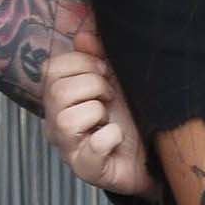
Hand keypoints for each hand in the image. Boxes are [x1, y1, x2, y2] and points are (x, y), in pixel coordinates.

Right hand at [41, 27, 152, 197]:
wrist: (153, 153)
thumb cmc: (129, 117)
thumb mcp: (115, 80)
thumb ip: (97, 56)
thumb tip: (83, 35)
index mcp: (59, 98)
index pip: (50, 69)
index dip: (81, 62)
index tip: (104, 72)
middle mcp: (56, 124)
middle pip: (56, 92)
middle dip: (92, 86)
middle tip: (110, 97)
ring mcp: (69, 149)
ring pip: (67, 120)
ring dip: (97, 111)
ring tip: (110, 119)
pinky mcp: (87, 169)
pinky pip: (92, 147)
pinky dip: (110, 137)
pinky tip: (117, 138)